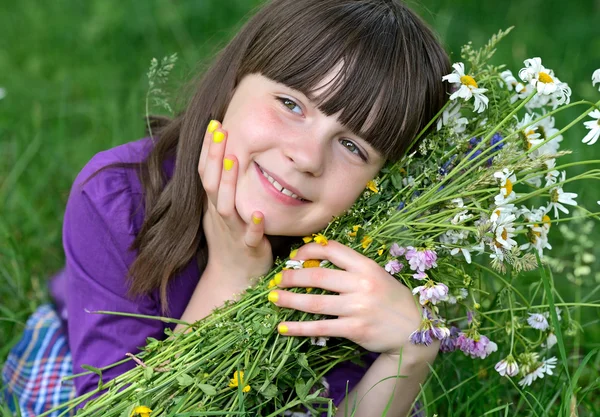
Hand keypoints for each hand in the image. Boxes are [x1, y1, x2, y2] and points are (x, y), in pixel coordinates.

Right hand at [197, 120, 272, 282]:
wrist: (233, 279)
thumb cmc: (231, 239)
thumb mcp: (222, 211)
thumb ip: (224, 187)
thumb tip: (230, 154)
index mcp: (212, 205)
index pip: (205, 172)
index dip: (207, 148)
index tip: (215, 123)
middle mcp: (218, 215)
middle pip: (211, 183)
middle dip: (215, 156)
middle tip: (221, 130)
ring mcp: (232, 232)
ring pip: (226, 207)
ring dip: (228, 184)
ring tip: (234, 161)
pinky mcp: (248, 249)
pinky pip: (249, 238)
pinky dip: (253, 226)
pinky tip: (260, 215)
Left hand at [270, 240, 438, 362]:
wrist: (413, 329)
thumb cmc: (390, 299)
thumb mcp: (375, 275)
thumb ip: (351, 267)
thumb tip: (316, 259)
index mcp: (366, 266)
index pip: (332, 250)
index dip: (309, 250)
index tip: (294, 257)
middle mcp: (361, 284)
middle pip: (318, 276)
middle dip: (292, 276)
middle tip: (276, 279)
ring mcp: (358, 307)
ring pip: (316, 302)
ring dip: (290, 299)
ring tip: (273, 297)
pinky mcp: (355, 329)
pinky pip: (321, 327)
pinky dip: (299, 328)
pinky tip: (283, 327)